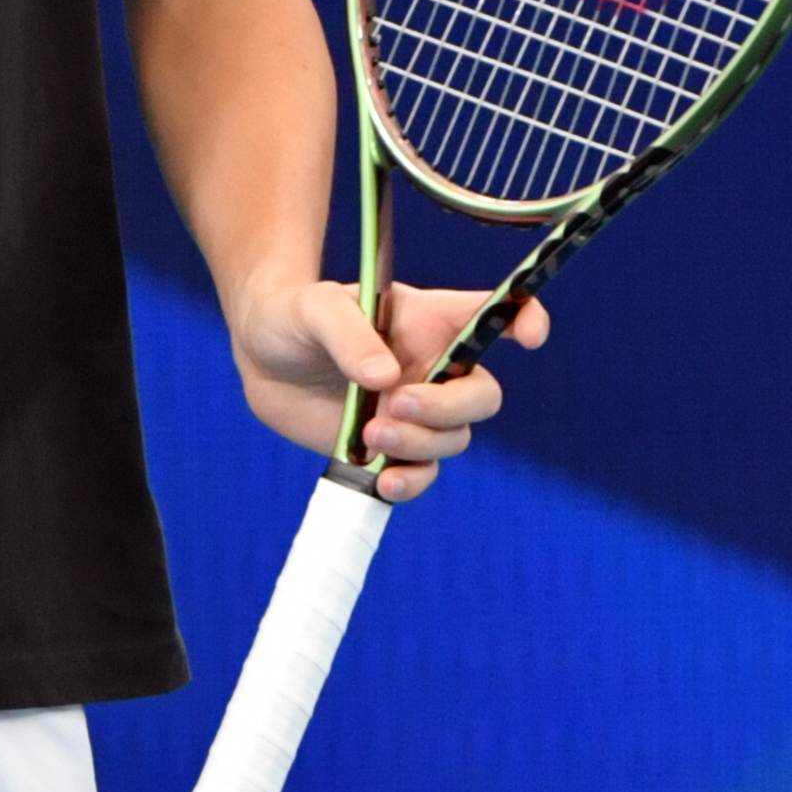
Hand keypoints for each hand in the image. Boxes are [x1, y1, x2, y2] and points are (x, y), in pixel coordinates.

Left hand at [227, 275, 549, 503]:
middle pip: (481, 396)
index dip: (525, 320)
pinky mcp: (391, 448)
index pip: (493, 315)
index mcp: (427, 321)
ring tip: (370, 432)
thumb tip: (384, 377)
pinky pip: (422, 474)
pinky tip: (383, 481)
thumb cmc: (293, 315)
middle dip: (449, 408)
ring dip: (421, 443)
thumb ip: (349, 334)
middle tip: (396, 403)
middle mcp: (432, 368)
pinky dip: (411, 482)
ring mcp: (415, 412)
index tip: (530, 336)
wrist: (262, 357)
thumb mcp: (314, 309)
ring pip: (454, 439)